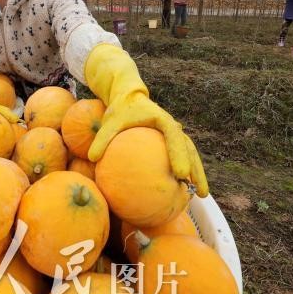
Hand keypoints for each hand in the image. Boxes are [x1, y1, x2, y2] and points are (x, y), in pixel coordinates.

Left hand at [84, 44, 207, 196]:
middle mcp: (173, 127)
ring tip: (200, 194)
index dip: (179, 155)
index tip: (180, 173)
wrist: (128, 98)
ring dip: (196, 174)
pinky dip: (185, 172)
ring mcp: (174, 135)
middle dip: (196, 171)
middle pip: (190, 150)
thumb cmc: (119, 110)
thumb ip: (102, 138)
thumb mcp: (110, 121)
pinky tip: (183, 190)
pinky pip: (181, 158)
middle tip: (200, 192)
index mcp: (162, 120)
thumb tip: (92, 159)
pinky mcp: (171, 142)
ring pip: (190, 155)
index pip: (174, 137)